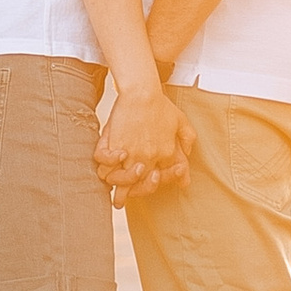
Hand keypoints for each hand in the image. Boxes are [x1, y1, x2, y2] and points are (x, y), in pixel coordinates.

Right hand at [96, 85, 189, 201]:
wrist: (142, 92)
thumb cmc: (160, 104)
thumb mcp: (181, 122)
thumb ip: (186, 141)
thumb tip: (186, 162)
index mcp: (166, 153)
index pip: (165, 177)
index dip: (159, 183)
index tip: (153, 181)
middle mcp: (148, 157)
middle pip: (141, 185)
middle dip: (136, 194)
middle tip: (128, 198)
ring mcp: (130, 152)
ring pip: (122, 180)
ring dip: (119, 190)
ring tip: (116, 196)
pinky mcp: (113, 144)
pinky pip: (104, 164)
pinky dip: (106, 167)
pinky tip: (110, 168)